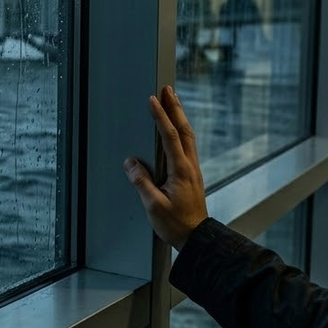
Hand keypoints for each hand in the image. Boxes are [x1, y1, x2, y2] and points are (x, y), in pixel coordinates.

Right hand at [122, 86, 208, 249]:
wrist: (198, 238)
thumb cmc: (176, 224)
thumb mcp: (154, 206)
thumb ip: (141, 182)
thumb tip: (130, 162)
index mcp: (181, 170)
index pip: (170, 137)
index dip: (161, 117)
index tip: (153, 100)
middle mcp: (190, 166)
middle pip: (184, 130)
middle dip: (175, 108)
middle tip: (168, 90)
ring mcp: (193, 170)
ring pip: (188, 136)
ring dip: (180, 117)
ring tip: (173, 102)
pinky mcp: (192, 175)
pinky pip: (188, 146)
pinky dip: (182, 131)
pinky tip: (177, 130)